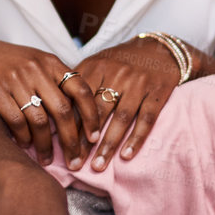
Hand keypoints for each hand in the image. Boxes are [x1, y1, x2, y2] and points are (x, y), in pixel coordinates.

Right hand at [0, 38, 100, 166]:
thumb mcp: (30, 61)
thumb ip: (52, 80)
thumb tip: (78, 110)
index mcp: (48, 61)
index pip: (81, 89)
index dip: (91, 115)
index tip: (95, 138)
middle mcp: (34, 68)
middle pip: (63, 111)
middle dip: (73, 140)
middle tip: (76, 161)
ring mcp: (13, 78)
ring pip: (40, 120)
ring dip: (46, 146)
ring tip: (47, 160)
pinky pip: (16, 121)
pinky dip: (23, 139)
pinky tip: (25, 147)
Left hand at [73, 36, 184, 169]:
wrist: (159, 48)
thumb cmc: (122, 62)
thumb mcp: (98, 63)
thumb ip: (78, 84)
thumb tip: (54, 112)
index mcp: (97, 66)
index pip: (79, 99)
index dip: (69, 124)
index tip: (60, 147)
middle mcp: (117, 73)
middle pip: (97, 111)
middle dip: (85, 140)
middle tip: (75, 163)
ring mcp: (138, 83)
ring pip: (121, 118)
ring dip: (108, 144)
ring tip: (98, 165)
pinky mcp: (157, 92)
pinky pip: (146, 119)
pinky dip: (136, 138)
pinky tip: (126, 155)